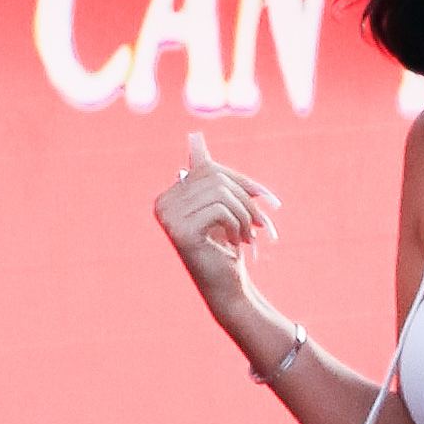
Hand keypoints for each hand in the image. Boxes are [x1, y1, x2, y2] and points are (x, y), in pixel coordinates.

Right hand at [154, 132, 279, 323]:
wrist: (228, 287)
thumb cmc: (225, 247)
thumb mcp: (220, 205)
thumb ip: (206, 174)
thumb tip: (193, 136)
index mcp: (168, 197)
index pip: (208, 169)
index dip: (239, 182)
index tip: (261, 199)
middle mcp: (162, 205)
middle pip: (214, 177)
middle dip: (244, 198)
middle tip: (258, 223)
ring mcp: (168, 219)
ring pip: (219, 192)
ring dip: (243, 213)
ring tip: (247, 234)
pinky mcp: (181, 232)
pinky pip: (219, 208)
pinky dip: (236, 223)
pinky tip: (235, 242)